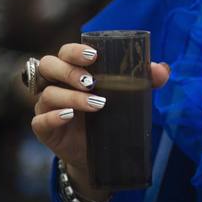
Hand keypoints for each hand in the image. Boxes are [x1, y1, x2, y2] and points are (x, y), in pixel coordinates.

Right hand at [29, 42, 169, 198]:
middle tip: (91, 81)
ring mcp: (47, 105)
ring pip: (49, 93)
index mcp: (73, 69)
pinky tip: (69, 116)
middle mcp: (55, 83)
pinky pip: (40, 120)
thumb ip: (146, 80)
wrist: (101, 150)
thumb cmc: (112, 112)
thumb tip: (161, 69)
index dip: (75, 51)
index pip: (66, 52)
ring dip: (73, 97)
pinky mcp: (44, 128)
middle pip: (48, 66)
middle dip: (69, 71)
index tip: (93, 55)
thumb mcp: (130, 95)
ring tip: (98, 104)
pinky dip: (54, 116)